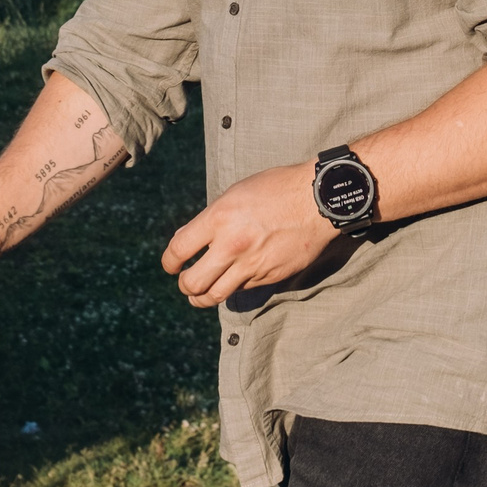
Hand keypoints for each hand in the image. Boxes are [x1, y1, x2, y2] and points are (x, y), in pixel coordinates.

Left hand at [160, 162, 338, 308]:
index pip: (179, 250)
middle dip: (184, 285)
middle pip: (193, 283)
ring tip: (199, 294)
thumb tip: (190, 239)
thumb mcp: (236, 193)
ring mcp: (252, 265)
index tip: (170, 265)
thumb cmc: (277, 189)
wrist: (318, 200)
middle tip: (185, 281)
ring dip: (202, 298)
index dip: (169, 262)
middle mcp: (232, 246)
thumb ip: (212, 219)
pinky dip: (233, 288)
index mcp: (219, 219)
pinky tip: (234, 279)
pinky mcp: (270, 277)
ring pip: (216, 295)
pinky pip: (243, 289)